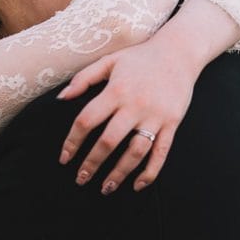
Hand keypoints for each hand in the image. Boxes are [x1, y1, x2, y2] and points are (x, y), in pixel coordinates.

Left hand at [56, 38, 195, 193]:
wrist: (179, 51)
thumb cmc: (139, 57)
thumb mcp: (109, 61)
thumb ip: (83, 78)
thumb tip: (60, 98)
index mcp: (116, 90)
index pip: (87, 120)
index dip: (72, 142)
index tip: (64, 158)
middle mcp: (135, 105)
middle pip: (109, 141)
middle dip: (92, 164)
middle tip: (81, 179)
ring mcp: (155, 116)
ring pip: (135, 152)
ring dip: (119, 173)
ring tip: (105, 187)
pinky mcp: (172, 123)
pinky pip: (161, 153)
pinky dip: (150, 172)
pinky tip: (137, 185)